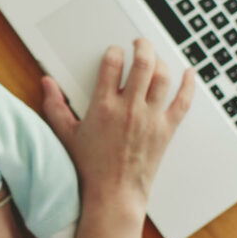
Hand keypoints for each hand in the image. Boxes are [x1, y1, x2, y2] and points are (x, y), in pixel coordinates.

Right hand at [41, 39, 194, 215]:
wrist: (114, 194)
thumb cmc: (90, 167)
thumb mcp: (66, 134)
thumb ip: (54, 105)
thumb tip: (47, 83)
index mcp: (104, 106)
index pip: (112, 64)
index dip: (114, 52)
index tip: (114, 52)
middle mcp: (129, 108)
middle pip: (143, 63)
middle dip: (143, 46)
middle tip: (140, 43)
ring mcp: (151, 118)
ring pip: (163, 77)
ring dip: (161, 61)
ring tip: (156, 58)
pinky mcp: (166, 130)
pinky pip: (183, 101)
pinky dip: (189, 84)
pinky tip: (188, 74)